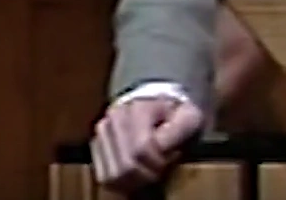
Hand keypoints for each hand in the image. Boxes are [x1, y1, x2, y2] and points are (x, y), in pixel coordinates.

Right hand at [90, 95, 204, 192]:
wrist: (158, 103)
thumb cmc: (175, 113)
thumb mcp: (189, 116)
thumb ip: (180, 131)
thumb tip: (161, 148)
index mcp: (137, 108)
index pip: (142, 148)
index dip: (159, 162)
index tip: (172, 158)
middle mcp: (113, 118)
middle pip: (125, 166)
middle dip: (148, 174)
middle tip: (162, 167)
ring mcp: (101, 132)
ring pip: (112, 175)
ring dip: (134, 180)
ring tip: (150, 168)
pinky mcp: (96, 146)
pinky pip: (104, 177)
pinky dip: (122, 182)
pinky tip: (137, 172)